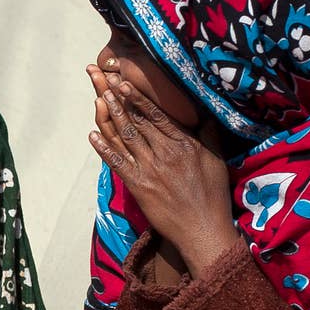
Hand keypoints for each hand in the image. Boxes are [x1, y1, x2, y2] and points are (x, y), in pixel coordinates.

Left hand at [87, 69, 237, 277]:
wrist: (203, 228)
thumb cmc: (212, 194)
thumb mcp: (216, 159)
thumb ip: (208, 134)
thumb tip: (202, 112)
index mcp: (184, 144)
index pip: (157, 115)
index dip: (138, 98)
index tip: (124, 82)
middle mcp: (164, 153)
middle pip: (137, 122)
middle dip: (119, 101)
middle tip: (104, 81)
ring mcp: (149, 169)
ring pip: (126, 138)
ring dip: (111, 117)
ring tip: (99, 99)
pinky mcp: (138, 186)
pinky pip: (117, 163)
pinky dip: (103, 149)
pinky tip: (92, 135)